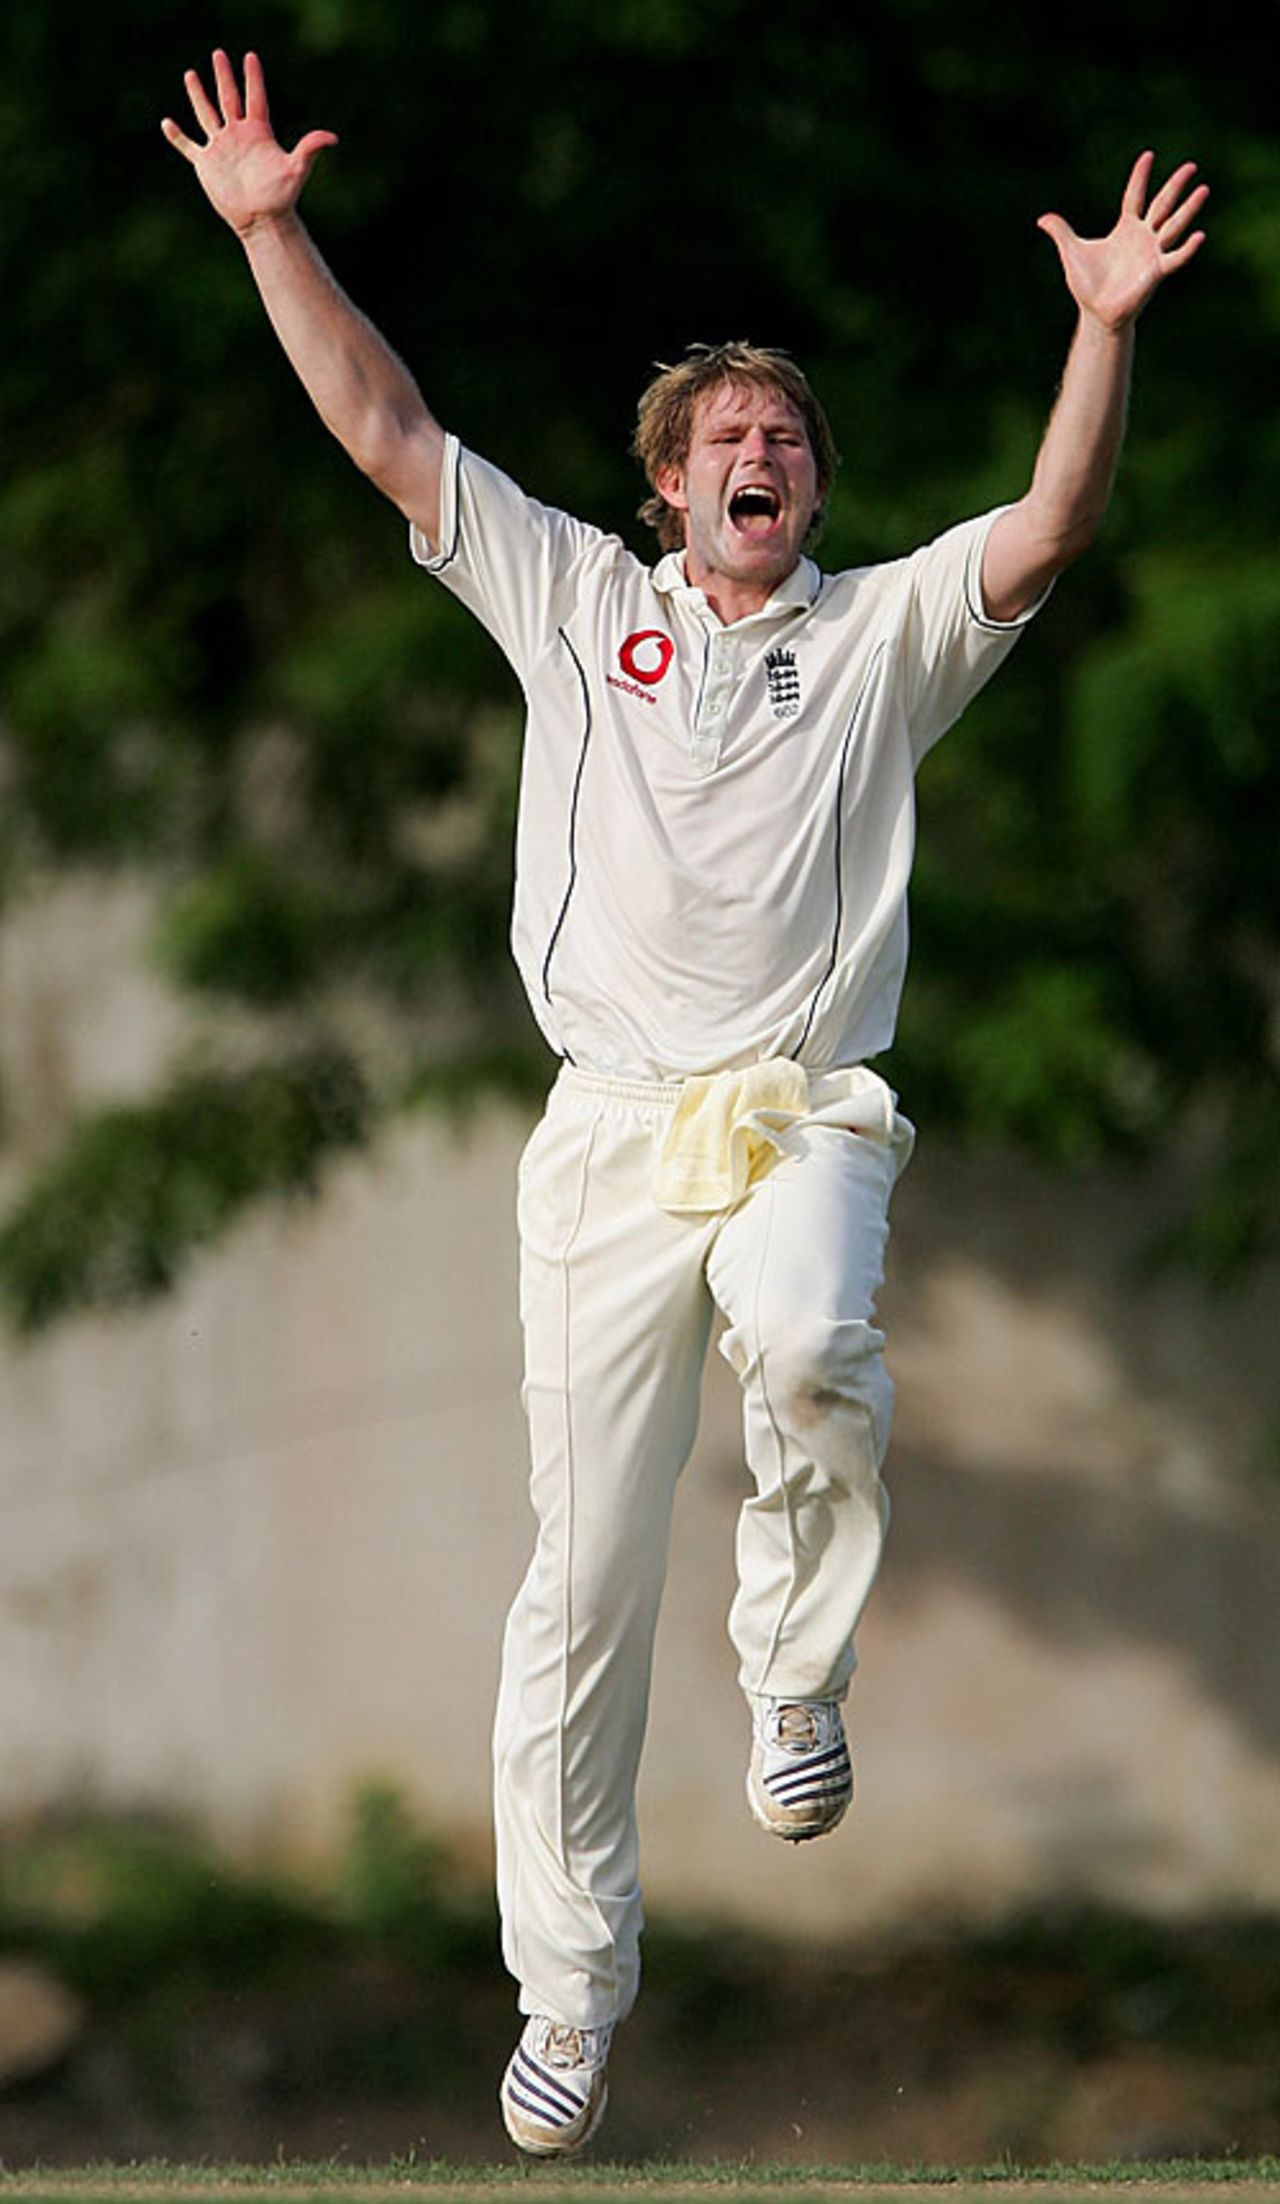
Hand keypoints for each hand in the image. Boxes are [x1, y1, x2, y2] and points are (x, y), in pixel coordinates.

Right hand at [161, 50, 336, 236]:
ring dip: (198, 95)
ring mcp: (221, 148)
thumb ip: (309, 149)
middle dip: (223, 76)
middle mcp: (238, 135)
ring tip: (192, 74)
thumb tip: (332, 137)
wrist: (262, 221)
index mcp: (259, 132)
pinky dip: (177, 136)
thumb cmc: (281, 197)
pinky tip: (167, 123)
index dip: (253, 78)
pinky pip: (188, 146)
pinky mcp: (207, 164)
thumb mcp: (296, 170)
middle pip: (229, 98)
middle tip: (218, 53)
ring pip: (206, 114)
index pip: (255, 97)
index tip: (251, 57)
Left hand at [1037, 150, 1207, 331]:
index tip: (1148, 155)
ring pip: (1174, 226)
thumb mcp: (1071, 252)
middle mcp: (1144, 236)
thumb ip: (1061, 231)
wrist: (1097, 313)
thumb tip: (1042, 219)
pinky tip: (1199, 235)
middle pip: (1163, 204)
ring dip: (1189, 209)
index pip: (1135, 196)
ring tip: (1204, 189)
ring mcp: (1152, 253)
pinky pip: (1175, 258)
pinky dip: (1187, 248)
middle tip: (1191, 166)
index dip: (1140, 177)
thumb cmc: (1088, 284)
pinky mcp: (1156, 272)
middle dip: (1176, 186)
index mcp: (1126, 228)